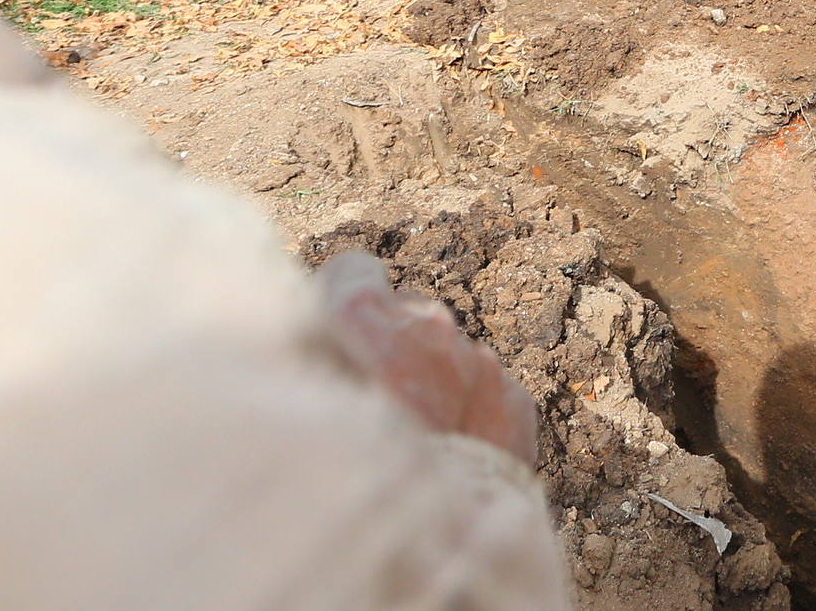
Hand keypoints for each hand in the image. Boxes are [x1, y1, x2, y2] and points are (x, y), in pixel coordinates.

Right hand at [318, 250, 540, 462]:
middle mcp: (425, 325)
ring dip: (434, 382)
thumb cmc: (346, 482)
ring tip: (416, 440)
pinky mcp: (513, 398)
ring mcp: (476, 360)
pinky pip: (487, 391)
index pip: (353, 271)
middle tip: (378, 401)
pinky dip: (472, 413)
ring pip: (449, 355)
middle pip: (405, 314)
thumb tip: (315, 347)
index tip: (341, 328)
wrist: (432, 544)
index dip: (344, 299)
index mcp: (362, 321)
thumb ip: (316, 365)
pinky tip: (454, 455)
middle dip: (393, 345)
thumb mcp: (302, 414)